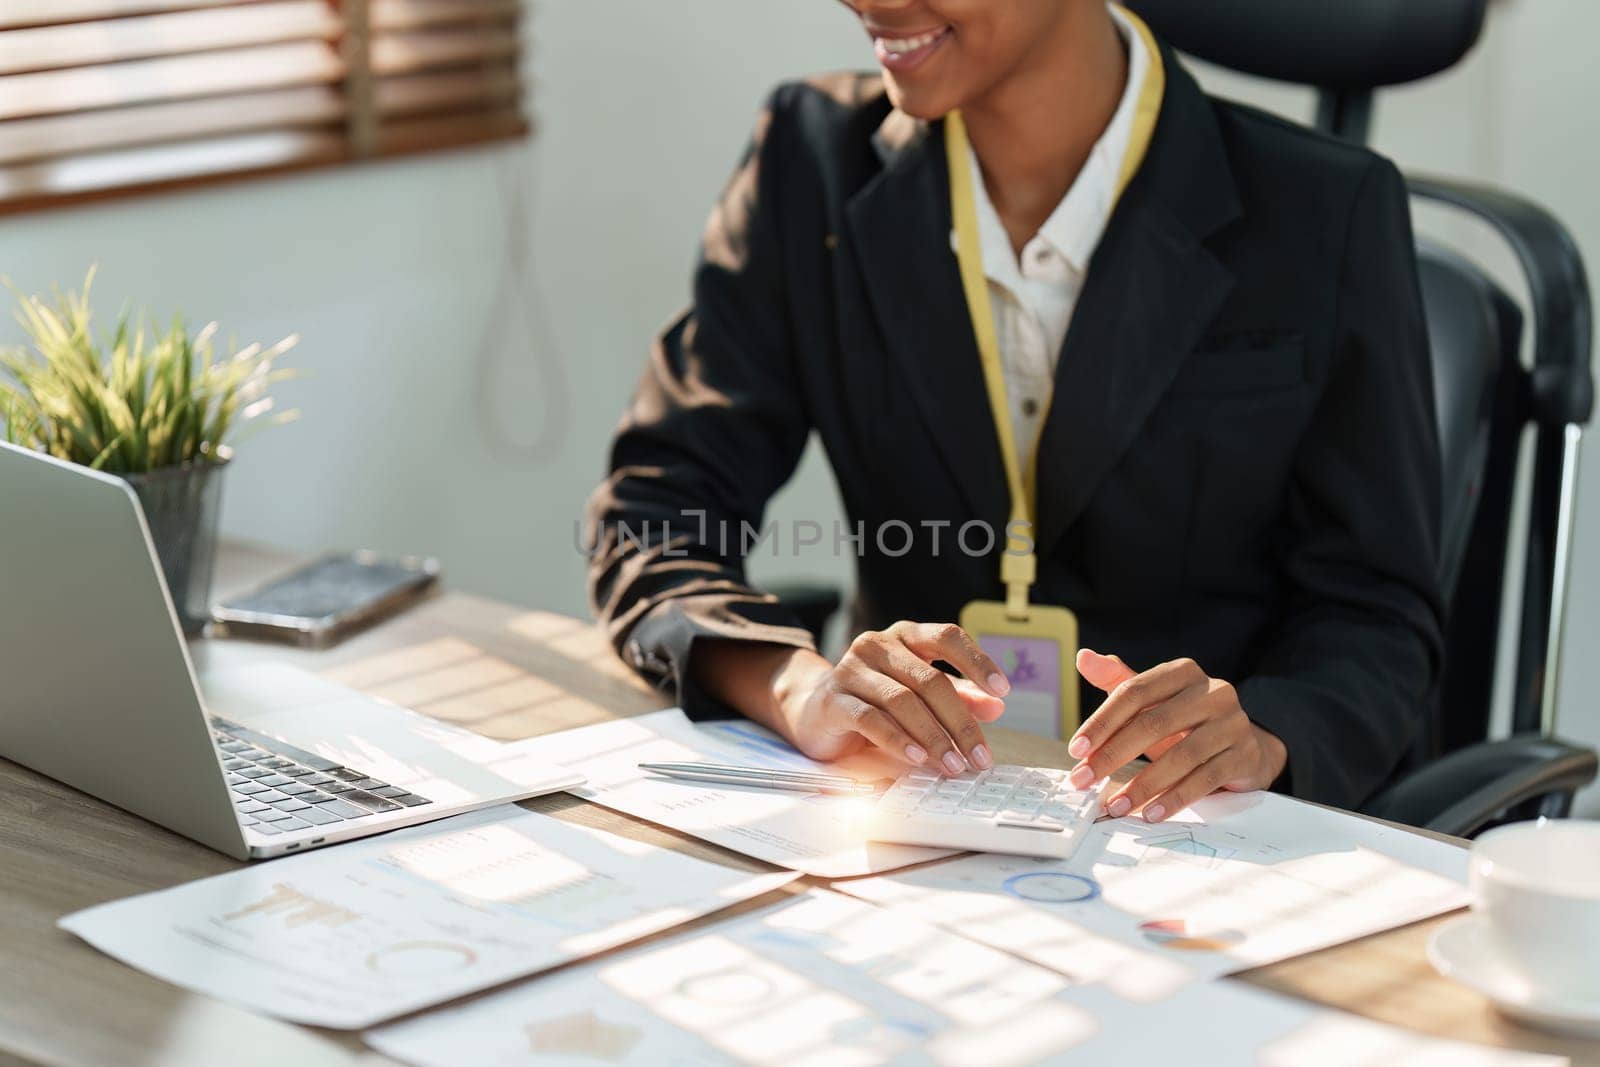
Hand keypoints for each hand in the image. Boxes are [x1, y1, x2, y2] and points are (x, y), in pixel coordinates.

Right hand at [769, 622, 1011, 773]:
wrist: (815, 710)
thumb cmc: (876, 700)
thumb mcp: (921, 696)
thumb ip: (958, 697)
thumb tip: (997, 707)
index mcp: (906, 636)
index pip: (947, 637)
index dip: (978, 661)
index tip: (1003, 690)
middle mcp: (878, 645)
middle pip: (929, 680)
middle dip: (960, 722)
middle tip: (980, 756)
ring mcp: (851, 669)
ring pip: (903, 701)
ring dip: (934, 737)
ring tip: (954, 765)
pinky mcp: (833, 699)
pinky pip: (871, 719)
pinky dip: (898, 740)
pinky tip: (918, 758)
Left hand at [1064, 649, 1286, 821]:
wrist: (1247, 747)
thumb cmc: (1189, 722)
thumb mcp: (1155, 701)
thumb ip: (1119, 681)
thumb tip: (1084, 658)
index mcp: (1183, 673)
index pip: (1134, 692)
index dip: (1101, 722)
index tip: (1076, 749)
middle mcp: (1212, 692)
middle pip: (1153, 723)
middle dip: (1112, 756)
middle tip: (1085, 780)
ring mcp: (1233, 723)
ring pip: (1181, 755)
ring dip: (1143, 785)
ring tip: (1116, 805)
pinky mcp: (1244, 755)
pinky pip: (1206, 779)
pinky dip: (1176, 798)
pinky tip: (1152, 812)